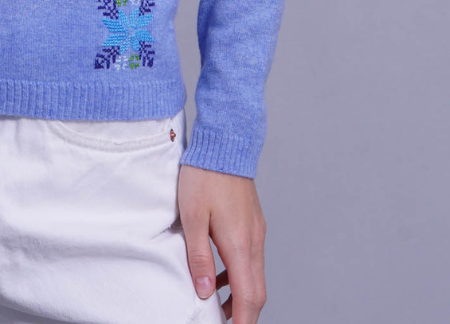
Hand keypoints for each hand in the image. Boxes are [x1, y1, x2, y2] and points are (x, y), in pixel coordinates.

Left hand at [178, 163, 266, 322]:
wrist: (225, 142)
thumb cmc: (205, 175)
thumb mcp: (192, 216)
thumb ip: (199, 256)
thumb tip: (204, 291)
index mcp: (240, 244)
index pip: (248, 297)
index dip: (242, 322)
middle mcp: (254, 241)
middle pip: (257, 292)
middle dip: (244, 314)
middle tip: (223, 323)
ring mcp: (256, 231)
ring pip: (255, 275)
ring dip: (241, 295)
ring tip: (218, 306)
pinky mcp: (252, 222)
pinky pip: (250, 257)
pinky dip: (239, 274)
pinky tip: (219, 274)